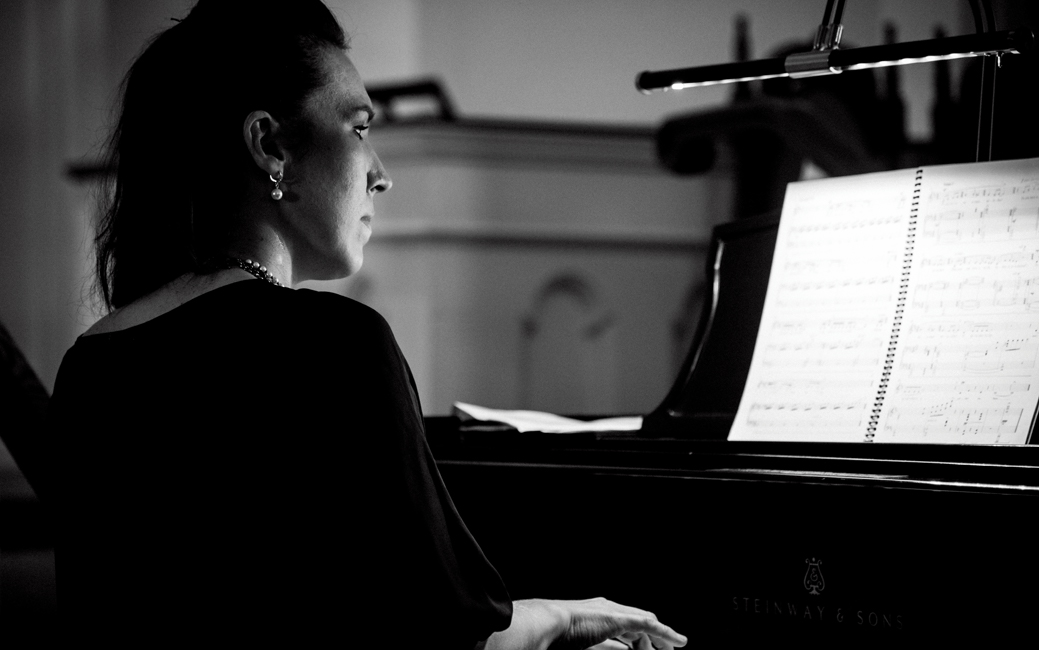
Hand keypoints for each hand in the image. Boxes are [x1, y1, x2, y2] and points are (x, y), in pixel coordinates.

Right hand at [548, 597, 686, 649]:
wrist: (547, 623)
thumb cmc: (555, 636)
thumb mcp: (585, 643)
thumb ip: (604, 646)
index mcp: (596, 614)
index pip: (624, 624)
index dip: (636, 635)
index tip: (644, 647)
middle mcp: (608, 609)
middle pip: (638, 621)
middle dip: (654, 634)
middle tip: (666, 648)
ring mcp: (614, 612)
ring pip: (647, 623)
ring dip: (662, 636)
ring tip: (675, 646)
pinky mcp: (620, 618)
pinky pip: (649, 625)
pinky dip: (666, 633)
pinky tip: (678, 642)